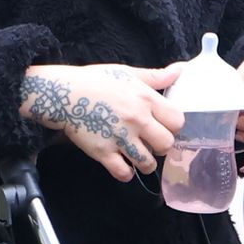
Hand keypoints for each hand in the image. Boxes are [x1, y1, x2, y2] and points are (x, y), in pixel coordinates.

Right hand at [21, 61, 182, 181]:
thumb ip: (156, 76)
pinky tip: (123, 165)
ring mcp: (120, 137)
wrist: (63, 93)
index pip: (177, 121)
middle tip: (150, 143)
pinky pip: (123, 173)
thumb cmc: (96, 81)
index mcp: (145, 99)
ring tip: (138, 157)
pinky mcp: (103, 152)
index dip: (172, 126)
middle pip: (166, 145)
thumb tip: (180, 70)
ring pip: (147, 163)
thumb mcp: (127, 73)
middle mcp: (136, 119)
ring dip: (144, 163)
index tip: (163, 126)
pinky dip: (126, 173)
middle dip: (160, 146)